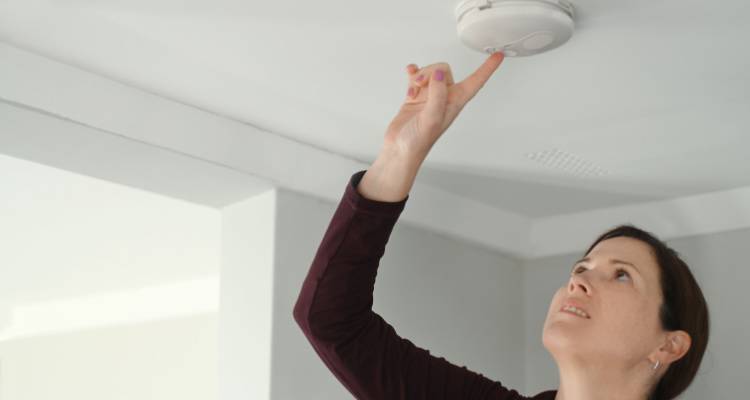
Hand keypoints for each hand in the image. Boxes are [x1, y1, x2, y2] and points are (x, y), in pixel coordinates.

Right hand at [383, 52, 504, 159]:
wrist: (400, 150)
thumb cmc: (418, 142)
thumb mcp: (432, 118)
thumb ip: (437, 94)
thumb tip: (439, 74)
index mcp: (454, 103)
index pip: (476, 82)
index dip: (488, 68)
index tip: (498, 55)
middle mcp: (444, 98)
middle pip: (444, 71)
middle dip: (431, 72)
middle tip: (421, 83)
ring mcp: (429, 97)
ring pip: (431, 72)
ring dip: (420, 75)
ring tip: (413, 87)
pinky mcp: (417, 96)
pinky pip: (417, 77)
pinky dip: (413, 74)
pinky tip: (410, 76)